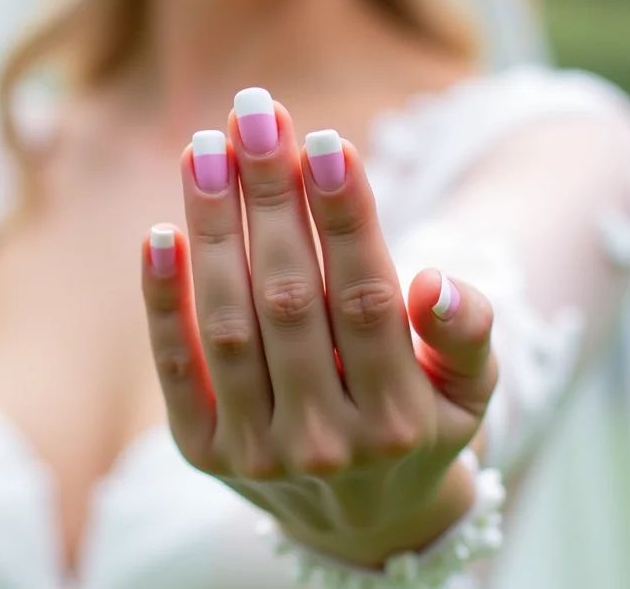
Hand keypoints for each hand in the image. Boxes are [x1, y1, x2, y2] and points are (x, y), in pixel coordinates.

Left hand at [141, 89, 498, 565]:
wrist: (361, 516)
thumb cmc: (420, 423)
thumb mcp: (470, 388)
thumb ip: (466, 334)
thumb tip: (435, 282)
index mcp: (400, 418)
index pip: (365, 299)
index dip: (343, 216)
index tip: (323, 139)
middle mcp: (326, 441)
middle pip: (289, 298)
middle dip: (268, 196)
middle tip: (253, 113)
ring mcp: (257, 451)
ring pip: (228, 323)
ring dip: (212, 228)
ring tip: (205, 147)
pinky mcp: (202, 451)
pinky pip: (175, 368)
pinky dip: (162, 301)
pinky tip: (159, 232)